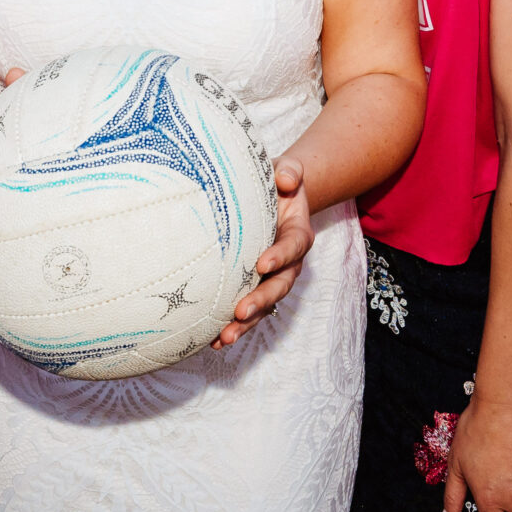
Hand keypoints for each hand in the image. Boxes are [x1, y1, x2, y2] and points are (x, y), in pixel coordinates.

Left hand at [216, 159, 312, 347]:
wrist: (274, 197)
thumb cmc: (277, 182)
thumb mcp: (287, 170)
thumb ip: (290, 172)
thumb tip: (286, 180)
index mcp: (298, 234)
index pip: (293, 246)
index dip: (280, 256)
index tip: (262, 264)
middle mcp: (289, 262)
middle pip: (279, 286)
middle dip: (260, 300)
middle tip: (240, 311)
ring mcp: (272, 278)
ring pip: (264, 306)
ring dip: (245, 323)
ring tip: (224, 337)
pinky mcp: (255, 287)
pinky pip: (247, 310)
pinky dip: (232, 326)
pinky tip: (213, 341)